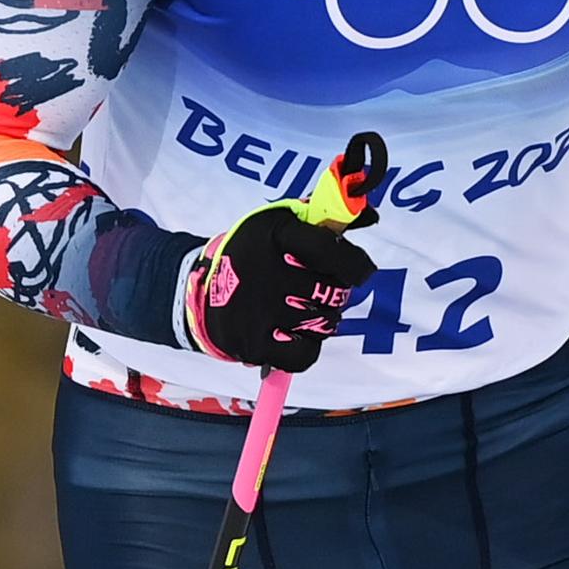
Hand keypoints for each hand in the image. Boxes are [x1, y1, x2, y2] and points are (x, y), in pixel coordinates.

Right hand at [175, 133, 385, 371]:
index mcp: (274, 235)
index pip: (330, 250)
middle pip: (332, 290)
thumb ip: (321, 216)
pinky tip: (297, 336)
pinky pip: (304, 354)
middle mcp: (266, 271)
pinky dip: (308, 347)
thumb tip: (368, 213)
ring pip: (323, 322)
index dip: (355, 263)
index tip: (360, 271)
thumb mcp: (278, 223)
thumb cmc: (251, 255)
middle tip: (323, 291)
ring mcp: (258, 310)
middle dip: (336, 293)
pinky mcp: (253, 343)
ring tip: (307, 311)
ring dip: (323, 319)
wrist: (200, 292)